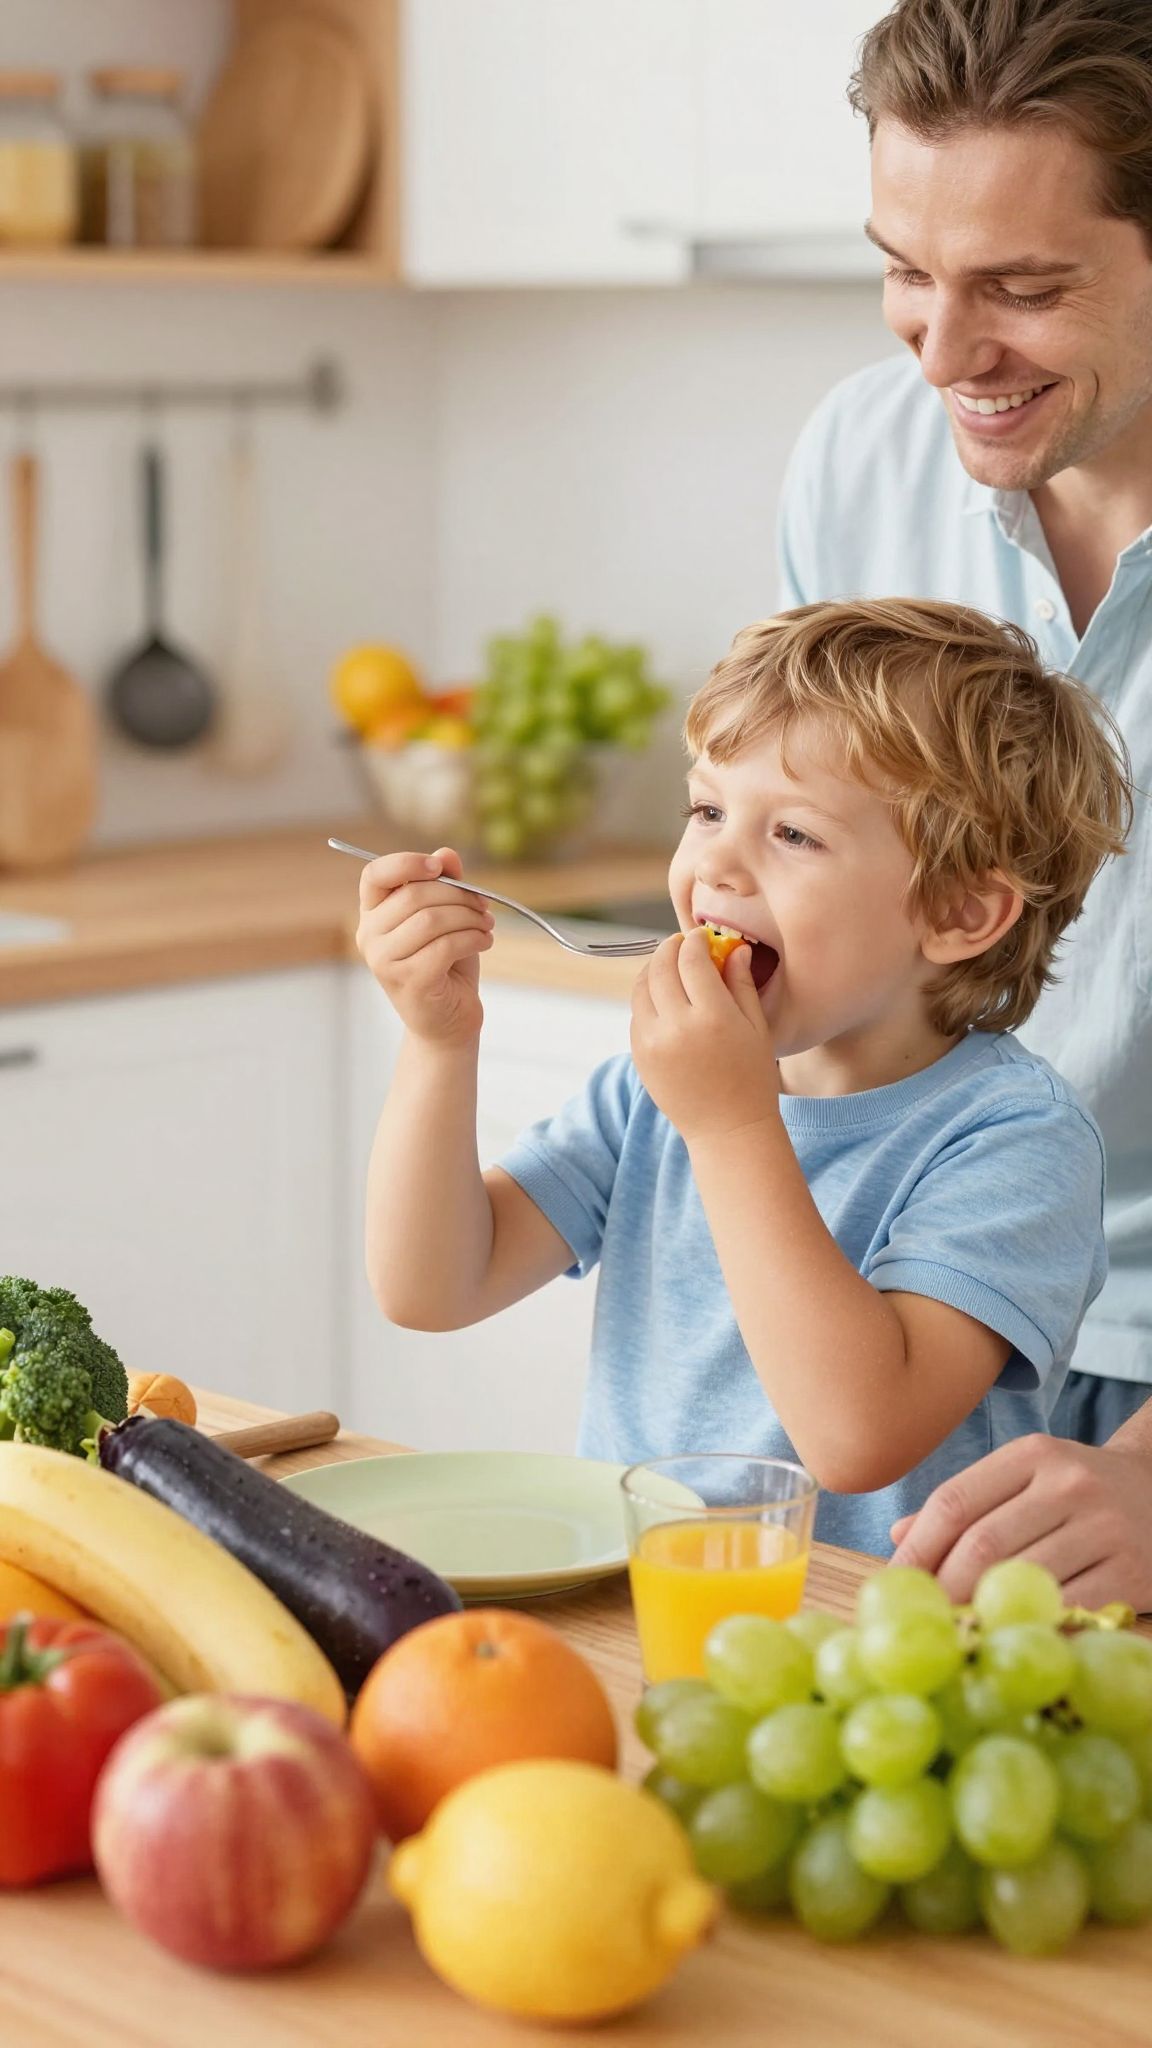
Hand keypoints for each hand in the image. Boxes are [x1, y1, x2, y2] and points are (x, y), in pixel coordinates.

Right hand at [355, 846, 493, 1046]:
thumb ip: (445, 884)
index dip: (407, 863)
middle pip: (414, 895)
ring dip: (469, 917)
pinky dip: (473, 938)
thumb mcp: (448, 917)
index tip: (439, 867)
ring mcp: (384, 961)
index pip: (375, 874)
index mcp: (373, 914)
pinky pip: (445, 946)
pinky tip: (484, 942)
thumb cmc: (446, 965)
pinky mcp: (408, 981)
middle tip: (483, 905)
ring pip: (431, 919)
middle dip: (458, 895)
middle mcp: (370, 936)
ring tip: (486, 926)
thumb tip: (447, 854)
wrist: (448, 1021)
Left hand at [629, 927, 777, 1142]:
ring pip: (642, 988)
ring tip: (669, 967)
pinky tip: (663, 999)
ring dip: (654, 970)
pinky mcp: (638, 1056)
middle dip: (670, 948)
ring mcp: (652, 1042)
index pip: (692, 959)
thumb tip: (733, 948)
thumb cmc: (751, 1078)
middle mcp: (677, 1026)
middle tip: (680, 944)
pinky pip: (636, 1014)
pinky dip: (647, 998)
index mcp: (713, 1017)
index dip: (695, 941)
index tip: (701, 937)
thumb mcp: (756, 1028)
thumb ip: (741, 984)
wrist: (727, 1129)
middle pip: (661, 967)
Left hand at [889, 1432, 1151, 1611]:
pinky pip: (1068, 1607)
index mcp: (1032, 1454)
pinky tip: (1012, 1632)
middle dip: (944, 1587)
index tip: (894, 1582)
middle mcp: (1069, 1483)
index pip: (954, 1501)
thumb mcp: (1026, 1477)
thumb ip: (967, 1503)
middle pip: (983, 1543)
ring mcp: (1104, 1526)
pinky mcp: (1132, 1571)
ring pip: (1022, 1576)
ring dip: (982, 1610)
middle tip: (925, 1616)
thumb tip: (900, 1536)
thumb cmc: (1078, 1491)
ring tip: (958, 1628)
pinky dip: (1032, 1623)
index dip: (917, 1548)